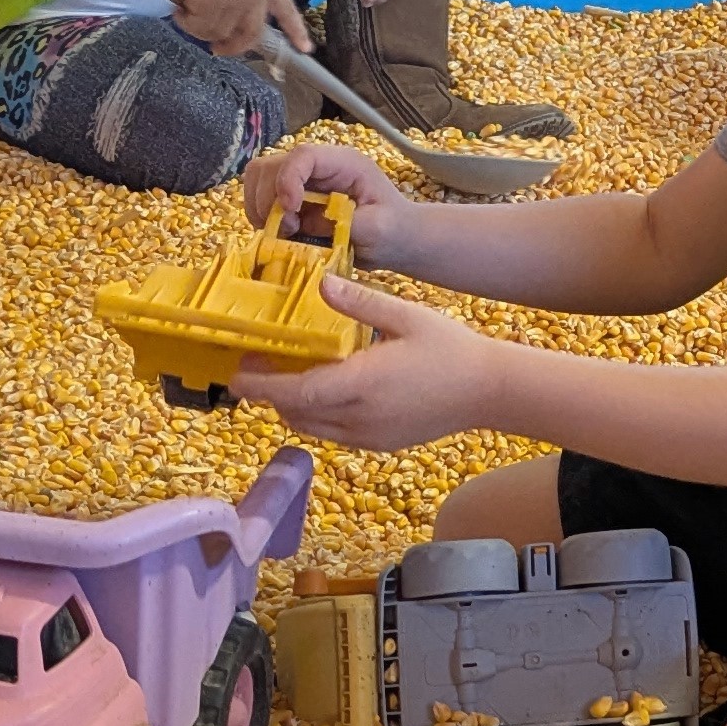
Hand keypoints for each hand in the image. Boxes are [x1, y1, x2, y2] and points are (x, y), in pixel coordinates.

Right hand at [149, 0, 310, 56]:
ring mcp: (236, 0)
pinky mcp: (213, 5)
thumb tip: (230, 20)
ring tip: (186, 10)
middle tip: (217, 48)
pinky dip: (186, 22)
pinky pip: (199, 27)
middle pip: (251, 33)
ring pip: (220, 32)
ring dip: (200, 27)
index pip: (286, 8)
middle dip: (233, 46)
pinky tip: (179, 8)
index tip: (305, 47)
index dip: (295, 30)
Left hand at [229, 277, 496, 450]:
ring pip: (311, 427)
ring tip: (284, 376)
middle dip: (270, 394)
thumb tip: (320, 281)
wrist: (489, 391)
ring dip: (291, 406)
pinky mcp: (379, 444)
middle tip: (255, 366)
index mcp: (364, 383)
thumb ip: (360, 302)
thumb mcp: (407, 316)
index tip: (237, 374)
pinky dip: (315, 416)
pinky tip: (320, 391)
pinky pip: (332, 433)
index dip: (263, 387)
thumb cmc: (451, 349)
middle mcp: (361, 417)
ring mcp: (369, 436)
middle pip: (296, 413)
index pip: (297, 392)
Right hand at [243, 143, 407, 256]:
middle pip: (272, 165)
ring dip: (262, 208)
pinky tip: (284, 235)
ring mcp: (304, 182)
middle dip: (270, 198)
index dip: (288, 179)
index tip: (291, 209)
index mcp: (344, 163)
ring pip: (260, 179)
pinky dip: (263, 218)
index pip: (303, 155)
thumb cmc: (395, 230)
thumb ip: (343, 222)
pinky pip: (261, 200)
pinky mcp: (295, 199)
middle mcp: (319, 167)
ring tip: (287, 231)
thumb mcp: (378, 229)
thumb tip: (306, 221)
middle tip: (290, 227)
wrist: (398, 240)